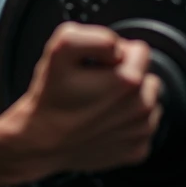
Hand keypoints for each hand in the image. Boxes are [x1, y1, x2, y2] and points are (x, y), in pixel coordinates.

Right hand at [5, 22, 162, 179]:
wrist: (39, 143)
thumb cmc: (50, 99)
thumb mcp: (60, 49)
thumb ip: (95, 36)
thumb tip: (115, 45)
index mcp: (129, 80)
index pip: (139, 50)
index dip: (114, 54)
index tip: (96, 66)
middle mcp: (141, 107)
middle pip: (145, 75)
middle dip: (123, 76)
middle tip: (93, 85)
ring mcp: (140, 132)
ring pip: (146, 101)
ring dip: (126, 100)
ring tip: (96, 104)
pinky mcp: (136, 150)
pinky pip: (139, 127)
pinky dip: (124, 123)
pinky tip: (101, 123)